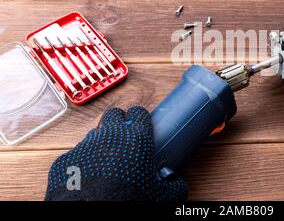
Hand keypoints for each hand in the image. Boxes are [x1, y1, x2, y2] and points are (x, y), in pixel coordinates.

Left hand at [45, 106, 187, 200]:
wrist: (92, 214)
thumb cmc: (128, 201)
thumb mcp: (160, 196)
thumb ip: (173, 186)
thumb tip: (177, 185)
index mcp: (136, 138)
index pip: (138, 112)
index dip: (140, 119)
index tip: (141, 127)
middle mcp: (110, 135)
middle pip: (113, 114)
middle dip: (119, 123)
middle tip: (124, 140)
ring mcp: (85, 145)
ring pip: (94, 135)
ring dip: (102, 143)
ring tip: (107, 163)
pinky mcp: (66, 159)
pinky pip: (76, 155)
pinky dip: (83, 163)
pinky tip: (88, 178)